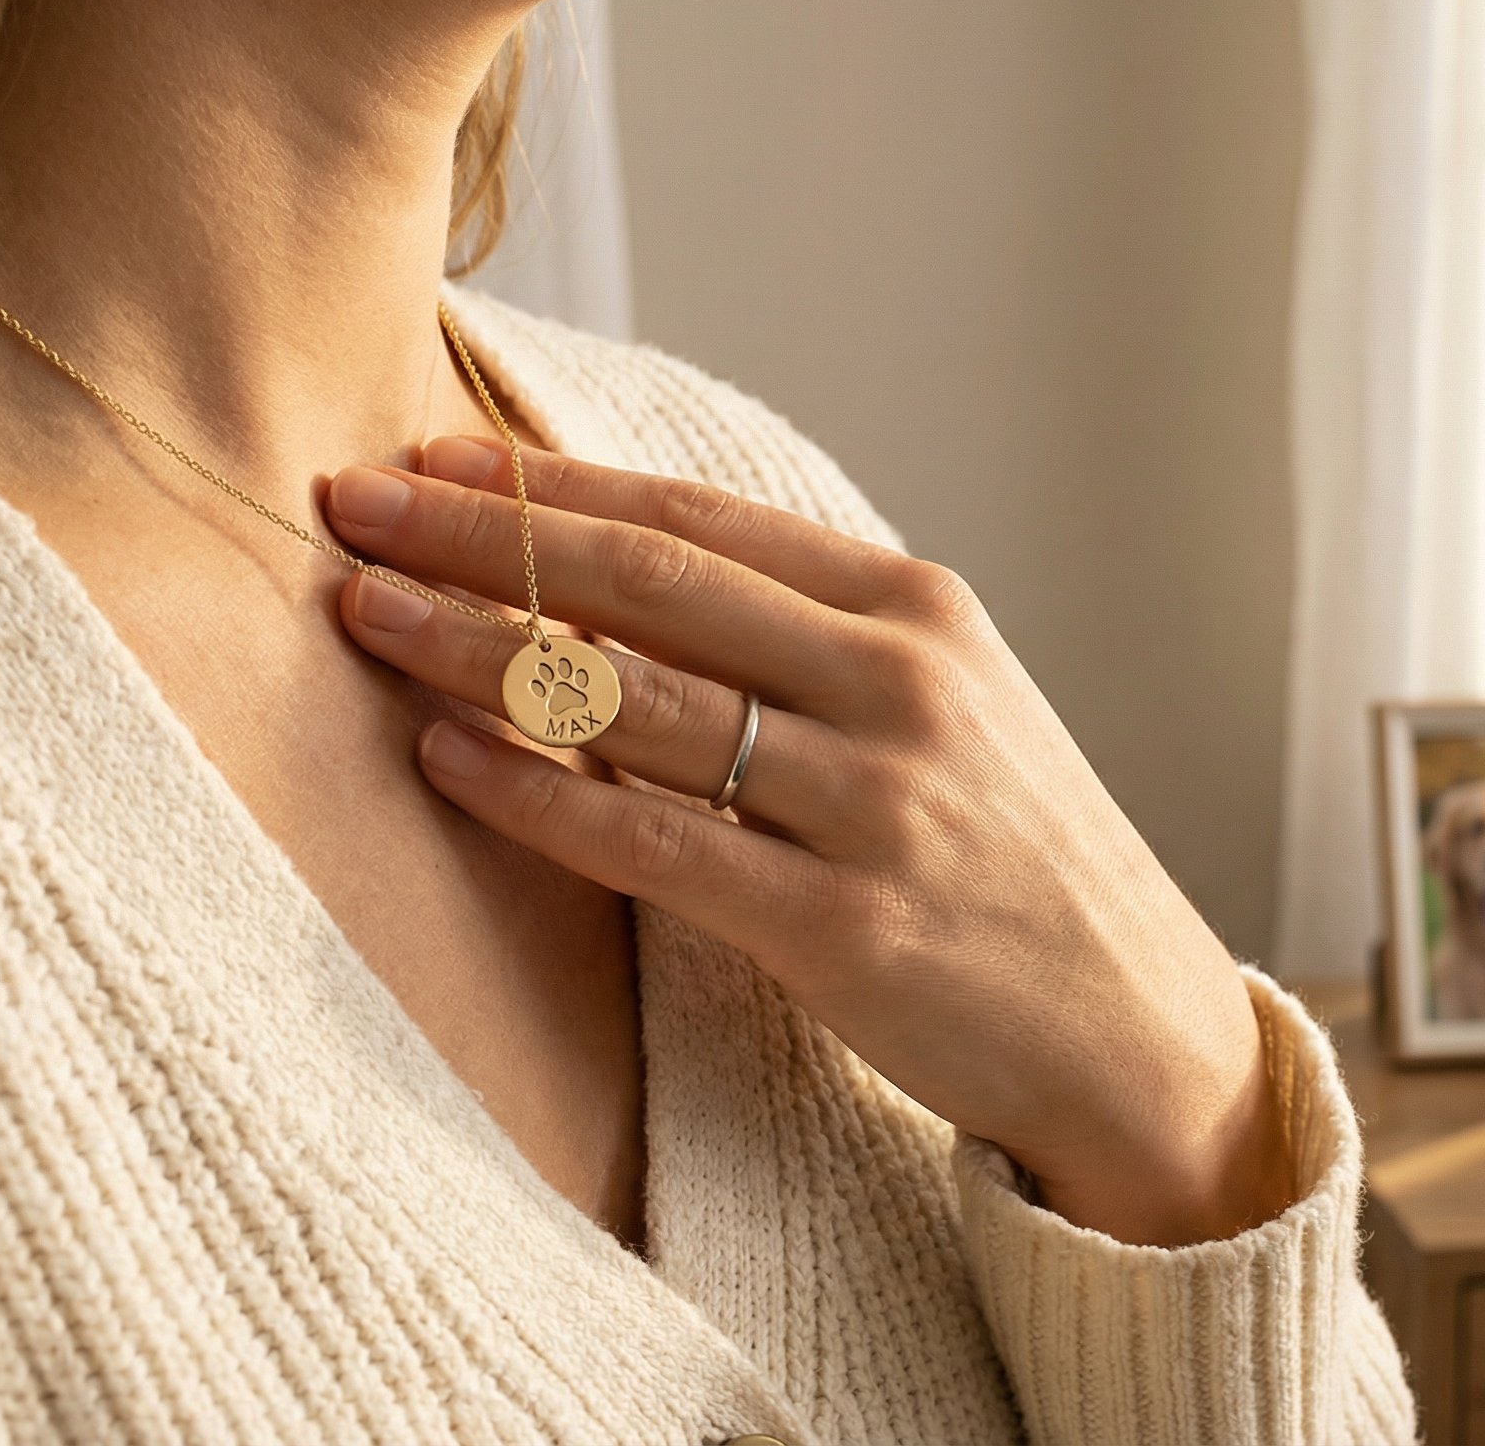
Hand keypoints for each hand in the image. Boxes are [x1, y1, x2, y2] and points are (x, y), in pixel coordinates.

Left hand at [322, 437, 1291, 1245]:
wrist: (1135, 1030)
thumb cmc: (1015, 863)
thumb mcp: (945, 709)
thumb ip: (806, 642)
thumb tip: (614, 584)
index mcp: (919, 610)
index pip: (699, 518)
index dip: (551, 482)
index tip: (431, 454)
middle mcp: (900, 683)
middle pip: (649, 583)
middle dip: (482, 536)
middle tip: (349, 502)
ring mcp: (875, 803)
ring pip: (634, 701)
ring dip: (478, 648)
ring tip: (364, 615)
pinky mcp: (844, 927)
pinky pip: (654, 845)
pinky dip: (535, 796)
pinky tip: (444, 761)